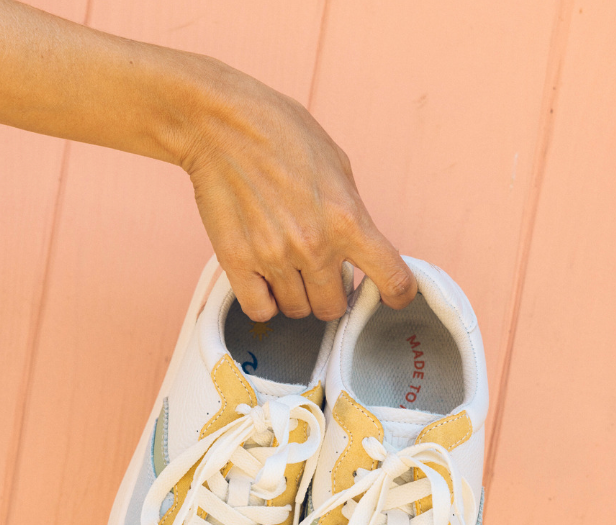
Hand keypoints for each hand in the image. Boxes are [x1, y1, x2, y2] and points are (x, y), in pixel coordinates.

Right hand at [181, 60, 416, 320]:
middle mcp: (314, 246)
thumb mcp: (337, 164)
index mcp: (348, 219)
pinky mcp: (237, 262)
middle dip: (330, 294)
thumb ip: (351, 212)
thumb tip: (357, 248)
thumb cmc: (279, 132)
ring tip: (286, 266)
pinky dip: (265, 301)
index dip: (396, 292)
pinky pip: (260, 310)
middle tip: (319, 273)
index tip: (392, 294)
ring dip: (295, 295)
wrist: (219, 123)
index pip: (391, 278)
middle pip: (333, 307)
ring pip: (297, 310)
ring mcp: (274, 258)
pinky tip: (264, 281)